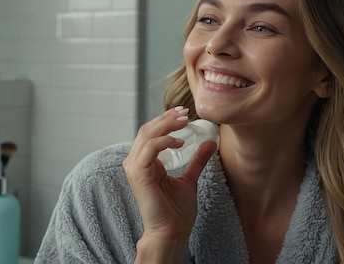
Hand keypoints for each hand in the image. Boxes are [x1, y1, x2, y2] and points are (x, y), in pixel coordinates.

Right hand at [123, 106, 216, 261]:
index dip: (166, 120)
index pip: (151, 133)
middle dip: (166, 118)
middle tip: (185, 112)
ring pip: (147, 135)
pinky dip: (165, 141)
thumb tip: (209, 142)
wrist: (172, 232)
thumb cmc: (176, 212)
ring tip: (184, 121)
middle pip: (147, 129)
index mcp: (145, 162)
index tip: (185, 114)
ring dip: (166, 124)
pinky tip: (180, 142)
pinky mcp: (138, 174)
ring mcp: (135, 168)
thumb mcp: (189, 179)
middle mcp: (136, 162)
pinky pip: (150, 148)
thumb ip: (196, 161)